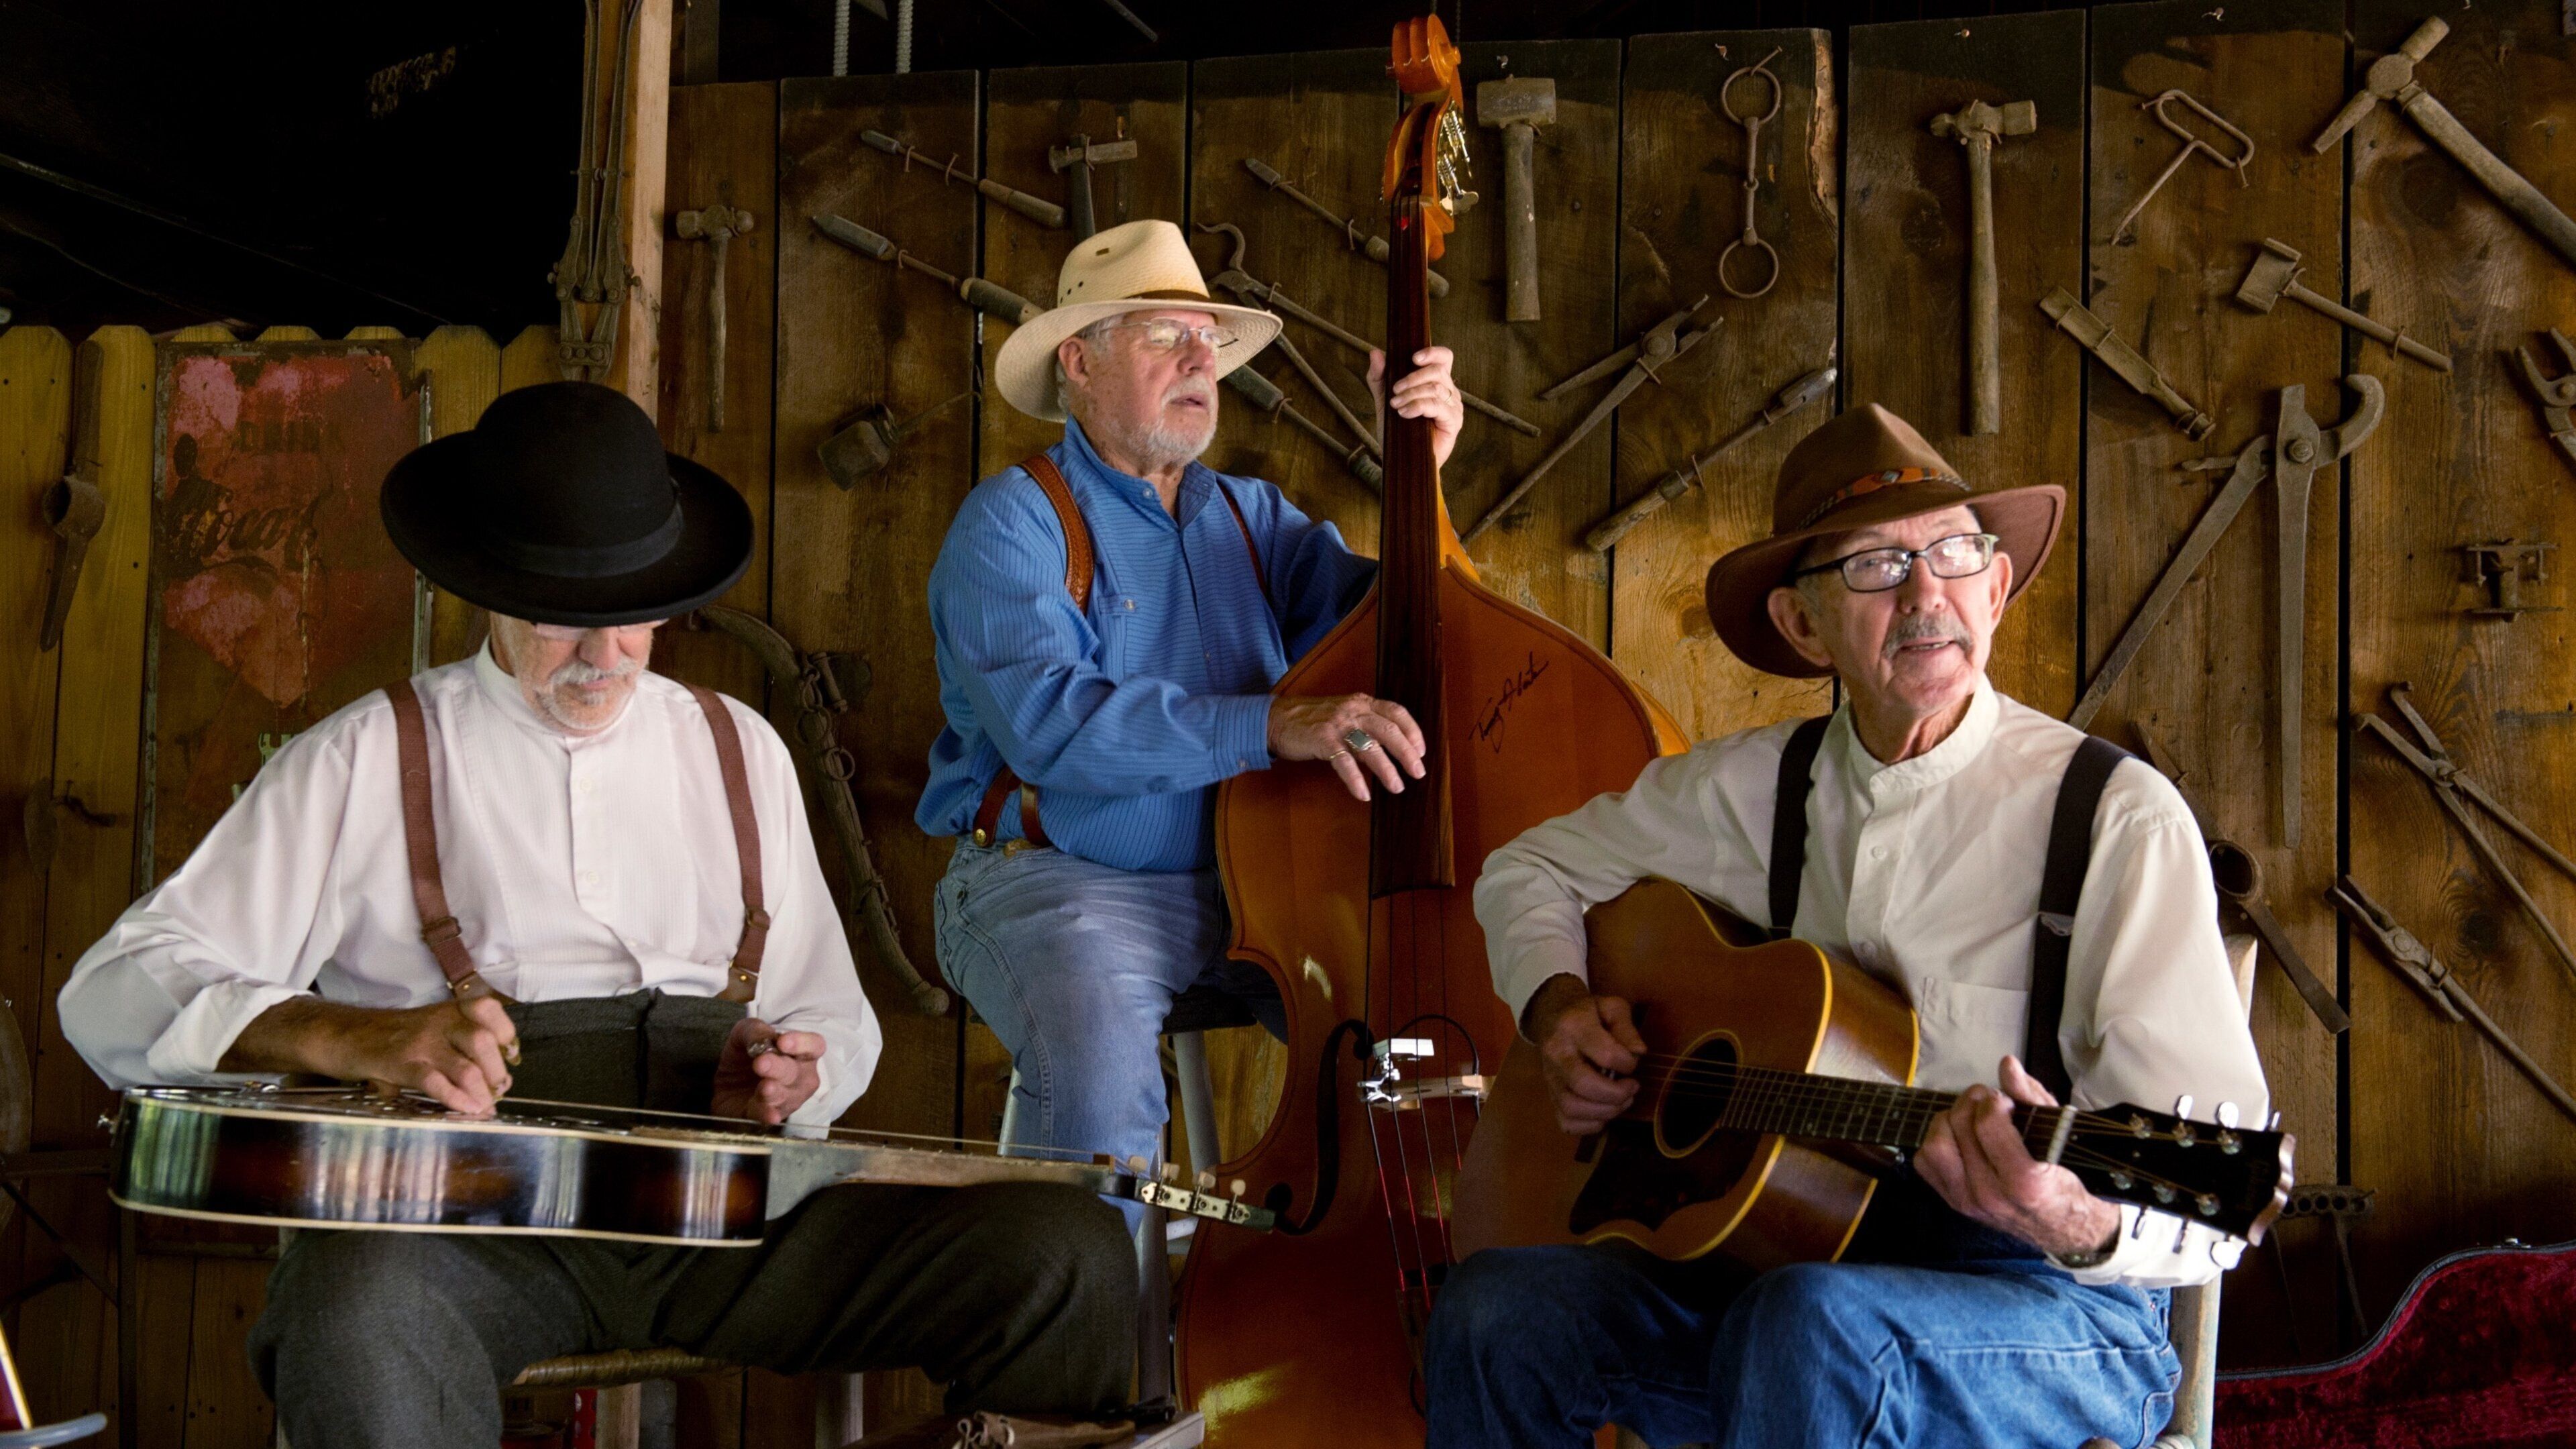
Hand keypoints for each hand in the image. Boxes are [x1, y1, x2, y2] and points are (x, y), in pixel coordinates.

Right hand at [286, 996, 518, 1115]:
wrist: (341, 1034)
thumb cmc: (390, 1036)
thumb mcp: (428, 1028)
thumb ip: (457, 1046)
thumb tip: (491, 1082)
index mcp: (448, 1010)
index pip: (488, 1009)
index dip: (506, 1032)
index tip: (511, 1055)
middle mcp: (438, 1022)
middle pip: (483, 1041)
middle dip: (497, 1070)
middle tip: (499, 1089)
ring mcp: (419, 1043)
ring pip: (464, 1065)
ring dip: (481, 1090)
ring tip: (484, 1105)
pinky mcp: (399, 1064)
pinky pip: (434, 1081)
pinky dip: (455, 1098)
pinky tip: (465, 1108)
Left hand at [711, 1018, 825, 1124]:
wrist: (725, 1084)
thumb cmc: (745, 1055)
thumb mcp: (745, 1034)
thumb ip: (755, 1031)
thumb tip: (764, 1038)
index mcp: (801, 1053)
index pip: (814, 1046)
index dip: (802, 1043)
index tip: (782, 1042)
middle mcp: (801, 1077)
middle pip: (798, 1073)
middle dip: (780, 1068)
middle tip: (761, 1063)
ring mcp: (788, 1099)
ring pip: (787, 1097)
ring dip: (776, 1092)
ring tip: (765, 1087)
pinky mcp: (767, 1116)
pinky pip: (771, 1116)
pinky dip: (769, 1115)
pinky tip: (770, 1115)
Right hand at [1267, 693, 1427, 801]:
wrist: (1275, 719)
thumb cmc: (1312, 720)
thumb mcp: (1343, 714)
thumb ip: (1365, 725)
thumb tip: (1390, 748)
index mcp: (1361, 702)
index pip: (1396, 712)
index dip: (1413, 731)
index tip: (1421, 751)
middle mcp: (1353, 710)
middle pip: (1389, 730)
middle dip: (1407, 753)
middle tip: (1418, 772)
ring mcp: (1337, 724)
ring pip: (1370, 746)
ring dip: (1387, 770)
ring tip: (1397, 787)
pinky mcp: (1322, 740)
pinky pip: (1344, 762)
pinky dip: (1356, 779)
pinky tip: (1363, 794)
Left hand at [1368, 346, 1465, 469]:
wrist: (1402, 458)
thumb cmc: (1398, 428)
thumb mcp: (1383, 399)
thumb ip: (1379, 377)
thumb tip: (1375, 353)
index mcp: (1437, 382)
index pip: (1444, 358)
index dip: (1432, 353)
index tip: (1413, 358)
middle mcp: (1449, 391)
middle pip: (1438, 371)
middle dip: (1413, 378)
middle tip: (1395, 389)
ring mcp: (1453, 407)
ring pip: (1435, 388)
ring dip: (1411, 394)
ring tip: (1395, 405)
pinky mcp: (1453, 422)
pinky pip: (1436, 406)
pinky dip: (1417, 406)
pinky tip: (1404, 413)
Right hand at [1522, 974, 1645, 1135]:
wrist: (1553, 1016)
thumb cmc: (1588, 1012)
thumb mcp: (1611, 1007)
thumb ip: (1626, 1027)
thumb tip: (1639, 1053)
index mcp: (1573, 1026)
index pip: (1605, 1054)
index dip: (1627, 1064)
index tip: (1632, 1062)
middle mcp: (1556, 1053)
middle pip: (1583, 1084)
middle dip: (1616, 1094)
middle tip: (1632, 1087)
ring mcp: (1550, 1077)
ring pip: (1572, 1107)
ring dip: (1605, 1112)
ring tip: (1621, 1101)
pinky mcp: (1550, 1095)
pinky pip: (1566, 1122)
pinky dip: (1589, 1125)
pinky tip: (1604, 1113)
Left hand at [1914, 1056, 2121, 1259]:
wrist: (2064, 1224)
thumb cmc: (2065, 1174)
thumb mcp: (2059, 1133)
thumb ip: (2032, 1097)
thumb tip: (2006, 1064)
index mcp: (2024, 1181)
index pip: (1988, 1123)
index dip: (1995, 1100)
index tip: (2006, 1101)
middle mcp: (1991, 1195)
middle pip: (1958, 1126)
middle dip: (1972, 1102)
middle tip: (1989, 1102)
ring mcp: (1968, 1202)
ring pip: (1935, 1145)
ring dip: (1949, 1122)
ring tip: (1971, 1119)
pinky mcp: (1954, 1203)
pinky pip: (1925, 1163)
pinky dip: (1938, 1144)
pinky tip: (1960, 1139)